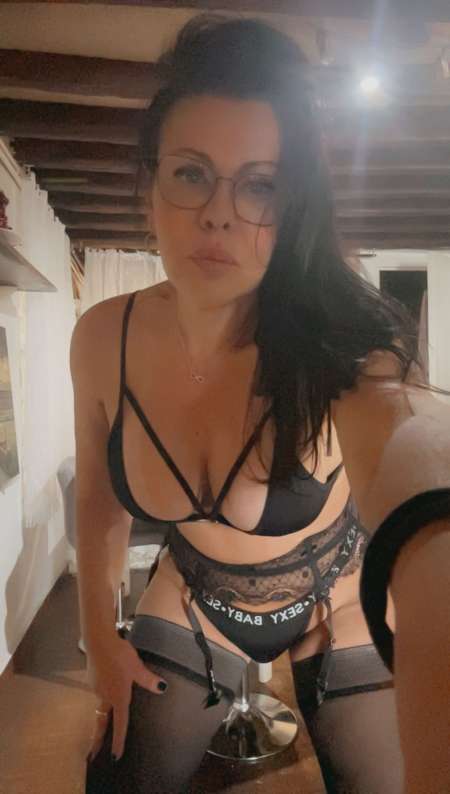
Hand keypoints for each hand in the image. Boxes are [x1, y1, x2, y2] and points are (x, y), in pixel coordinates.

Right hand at [86, 633, 166, 761]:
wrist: (98, 640)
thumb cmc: (119, 655)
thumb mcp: (137, 667)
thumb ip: (149, 680)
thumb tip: (163, 689)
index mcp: (118, 698)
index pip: (119, 725)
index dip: (118, 741)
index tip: (115, 757)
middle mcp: (105, 697)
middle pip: (103, 721)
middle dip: (98, 739)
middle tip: (93, 755)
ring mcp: (96, 688)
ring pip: (101, 705)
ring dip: (102, 714)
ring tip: (106, 717)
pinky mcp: (92, 679)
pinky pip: (99, 691)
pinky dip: (102, 695)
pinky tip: (106, 683)